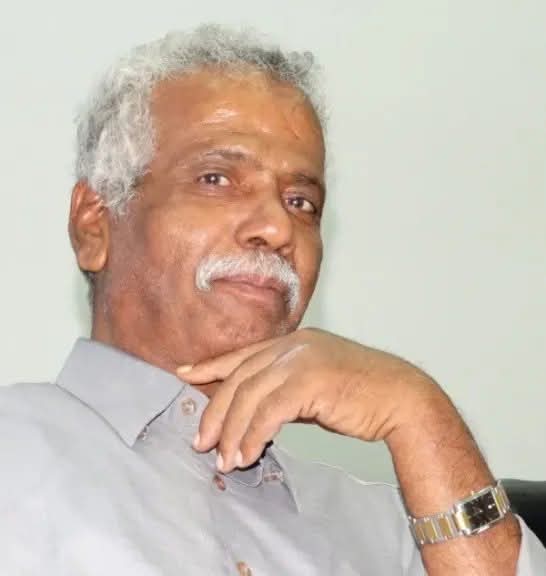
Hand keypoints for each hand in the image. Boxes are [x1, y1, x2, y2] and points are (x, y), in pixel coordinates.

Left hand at [177, 327, 442, 472]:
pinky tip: (246, 455)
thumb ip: (284, 393)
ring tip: (222, 458)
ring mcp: (302, 359)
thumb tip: (255, 416)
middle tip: (202, 441)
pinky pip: (268, 411)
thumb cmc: (361, 396)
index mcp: (293, 342)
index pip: (242, 355)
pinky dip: (252, 436)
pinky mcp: (311, 380)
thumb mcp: (314, 387)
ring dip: (232, 431)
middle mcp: (294, 345)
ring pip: (249, 395)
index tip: (186, 374)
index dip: (211, 366)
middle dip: (216, 412)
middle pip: (239, 378)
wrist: (401, 398)